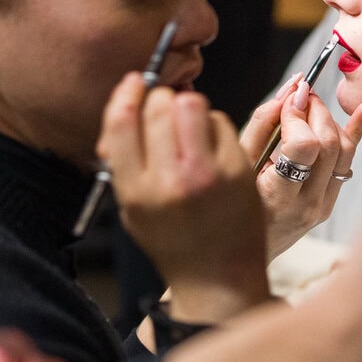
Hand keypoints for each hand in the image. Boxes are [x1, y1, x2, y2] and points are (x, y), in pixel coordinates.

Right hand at [99, 73, 271, 323]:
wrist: (217, 278)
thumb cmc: (173, 241)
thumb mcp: (133, 209)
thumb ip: (122, 161)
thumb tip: (123, 108)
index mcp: (136, 191)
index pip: (122, 122)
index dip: (127, 93)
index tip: (135, 83)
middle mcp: (170, 181)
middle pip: (160, 106)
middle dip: (160, 101)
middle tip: (165, 112)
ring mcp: (208, 175)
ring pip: (193, 104)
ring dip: (188, 107)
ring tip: (189, 129)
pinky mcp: (238, 171)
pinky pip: (221, 121)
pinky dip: (213, 124)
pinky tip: (211, 145)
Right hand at [241, 77, 361, 256]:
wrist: (245, 253)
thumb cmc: (234, 205)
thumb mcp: (237, 166)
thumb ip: (261, 127)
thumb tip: (289, 94)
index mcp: (278, 198)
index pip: (304, 148)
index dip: (298, 117)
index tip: (289, 98)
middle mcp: (307, 203)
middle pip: (327, 144)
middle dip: (315, 109)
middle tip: (299, 93)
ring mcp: (324, 204)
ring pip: (343, 150)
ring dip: (329, 118)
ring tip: (310, 104)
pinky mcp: (332, 200)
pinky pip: (349, 160)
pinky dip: (359, 130)